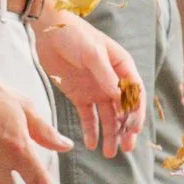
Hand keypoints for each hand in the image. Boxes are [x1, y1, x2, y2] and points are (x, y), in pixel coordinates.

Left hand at [34, 9, 143, 156]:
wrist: (48, 31)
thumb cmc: (75, 35)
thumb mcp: (92, 53)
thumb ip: (105, 75)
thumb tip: (118, 96)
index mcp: (122, 67)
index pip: (134, 93)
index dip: (135, 112)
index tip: (134, 130)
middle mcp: (112, 80)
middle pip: (123, 109)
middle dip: (125, 129)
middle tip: (126, 148)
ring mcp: (96, 89)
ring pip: (107, 116)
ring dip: (110, 134)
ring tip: (110, 153)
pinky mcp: (79, 95)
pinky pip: (88, 116)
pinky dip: (90, 130)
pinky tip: (90, 144)